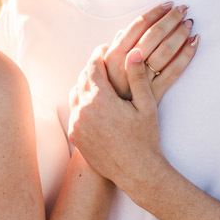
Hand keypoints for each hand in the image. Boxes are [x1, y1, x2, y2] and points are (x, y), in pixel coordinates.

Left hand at [67, 42, 194, 189]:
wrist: (136, 171)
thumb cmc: (145, 138)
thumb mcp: (146, 105)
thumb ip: (137, 76)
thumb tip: (133, 51)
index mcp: (101, 99)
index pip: (93, 66)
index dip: (99, 54)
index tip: (105, 48)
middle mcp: (84, 109)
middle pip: (82, 78)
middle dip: (92, 69)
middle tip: (103, 64)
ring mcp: (76, 124)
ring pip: (75, 94)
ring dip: (85, 86)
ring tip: (99, 84)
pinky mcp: (74, 136)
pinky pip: (73, 112)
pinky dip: (82, 105)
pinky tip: (94, 105)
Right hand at [104, 3, 193, 99]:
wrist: (114, 131)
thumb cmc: (108, 97)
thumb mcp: (104, 73)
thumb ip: (113, 52)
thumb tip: (123, 31)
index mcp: (111, 58)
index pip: (135, 28)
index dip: (153, 14)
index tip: (166, 4)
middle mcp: (126, 68)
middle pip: (153, 36)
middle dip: (170, 19)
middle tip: (183, 8)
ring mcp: (141, 82)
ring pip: (165, 51)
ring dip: (179, 33)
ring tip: (189, 22)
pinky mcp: (155, 94)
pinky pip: (174, 72)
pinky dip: (186, 55)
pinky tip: (195, 43)